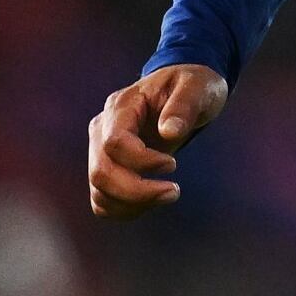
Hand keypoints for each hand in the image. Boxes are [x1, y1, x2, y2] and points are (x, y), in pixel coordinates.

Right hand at [86, 63, 229, 218]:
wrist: (183, 90)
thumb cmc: (191, 86)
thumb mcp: (197, 87)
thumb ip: (183, 106)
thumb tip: (168, 132)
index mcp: (122, 106)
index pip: (114, 142)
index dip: (141, 161)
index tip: (173, 165)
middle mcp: (103, 128)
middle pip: (101, 172)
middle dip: (137, 191)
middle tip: (175, 191)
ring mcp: (101, 149)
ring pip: (99, 190)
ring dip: (132, 204)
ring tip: (169, 195)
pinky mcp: (109, 166)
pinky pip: (102, 199)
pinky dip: (124, 209)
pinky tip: (153, 202)